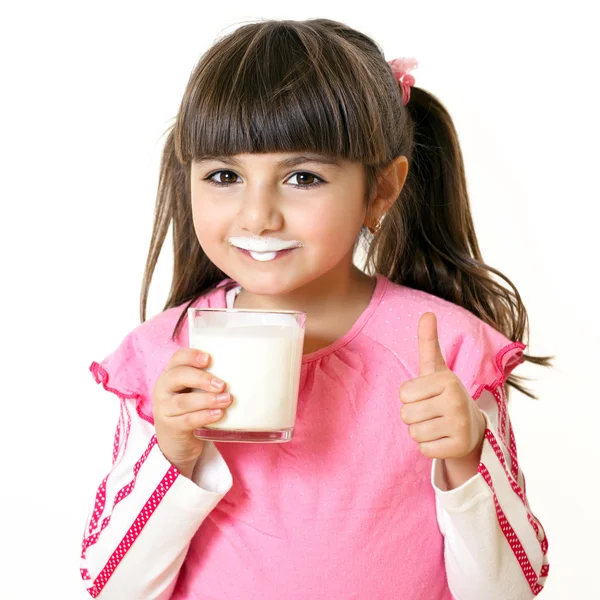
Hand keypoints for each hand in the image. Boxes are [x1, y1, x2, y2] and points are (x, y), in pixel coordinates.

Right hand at [153, 348, 232, 477]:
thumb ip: (210, 379)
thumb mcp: (195, 390)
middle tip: (222, 385)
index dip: (192, 356)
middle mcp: (163, 388)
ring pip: (184, 401)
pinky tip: (218, 414)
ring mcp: (164, 408)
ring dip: (207, 400)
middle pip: (178, 376)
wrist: (176, 441)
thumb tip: (245, 369)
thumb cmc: (191, 408)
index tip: (209, 359)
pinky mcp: (170, 427)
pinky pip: (187, 420)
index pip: (177, 358)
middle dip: (201, 378)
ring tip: (227, 400)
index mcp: (171, 373)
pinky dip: (204, 416)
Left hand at [398, 312, 484, 460]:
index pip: (403, 393)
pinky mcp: (459, 447)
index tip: (427, 394)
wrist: (471, 426)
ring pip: (414, 433)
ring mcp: (460, 425)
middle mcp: (456, 401)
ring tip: (437, 423)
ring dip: (421, 431)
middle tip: (432, 411)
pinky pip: (424, 450)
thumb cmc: (444, 393)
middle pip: (406, 414)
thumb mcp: (436, 368)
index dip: (410, 396)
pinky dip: (429, 447)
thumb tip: (427, 313)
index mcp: (447, 380)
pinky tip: (443, 438)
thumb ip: (428, 342)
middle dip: (413, 415)